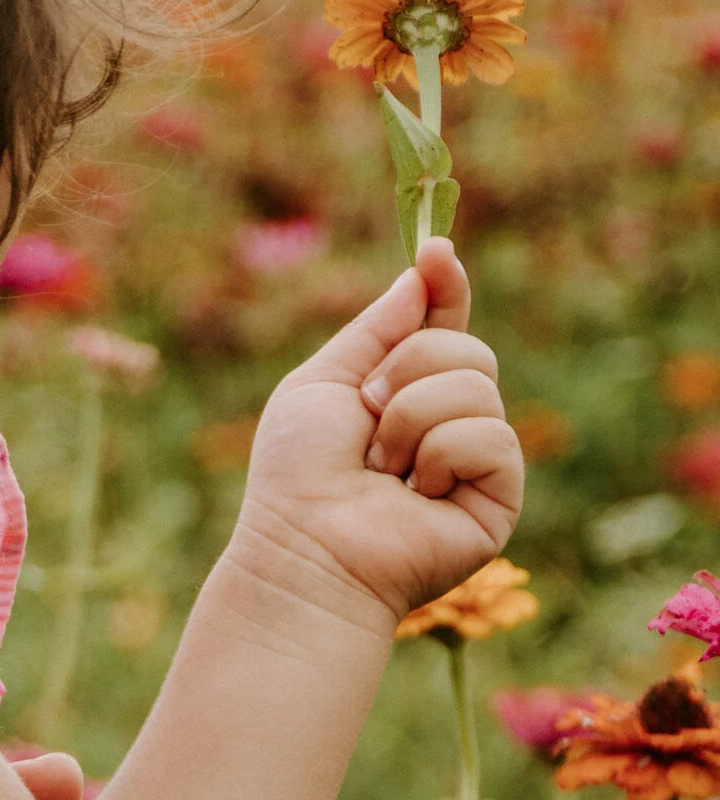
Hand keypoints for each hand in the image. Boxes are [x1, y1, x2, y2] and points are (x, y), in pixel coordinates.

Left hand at [234, 240, 523, 623]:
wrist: (304, 547)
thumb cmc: (298, 474)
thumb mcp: (325, 381)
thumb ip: (376, 327)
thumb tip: (422, 270)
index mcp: (406, 391)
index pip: (444, 325)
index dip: (446, 286)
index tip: (436, 252)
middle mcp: (448, 422)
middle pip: (467, 348)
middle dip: (409, 368)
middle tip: (367, 416)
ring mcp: (477, 460)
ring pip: (479, 387)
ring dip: (412, 420)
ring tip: (382, 469)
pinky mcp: (500, 496)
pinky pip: (492, 436)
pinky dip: (442, 455)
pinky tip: (417, 493)